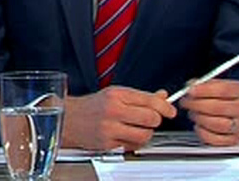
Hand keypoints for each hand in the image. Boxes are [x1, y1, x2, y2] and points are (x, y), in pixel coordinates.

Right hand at [61, 87, 176, 150]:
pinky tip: (129, 135)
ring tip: (140, 128)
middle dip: (156, 119)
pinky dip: (135, 142)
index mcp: (117, 95)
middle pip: (150, 118)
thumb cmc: (93, 105)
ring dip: (147, 132)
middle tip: (152, 119)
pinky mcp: (107, 144)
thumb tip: (162, 96)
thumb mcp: (117, 93)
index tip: (170, 111)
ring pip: (144, 135)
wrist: (68, 119)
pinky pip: (132, 146)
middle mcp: (113, 111)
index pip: (150, 100)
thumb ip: (141, 96)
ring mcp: (110, 129)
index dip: (165, 107)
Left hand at [178, 78, 238, 146]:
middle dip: (196, 104)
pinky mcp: (233, 140)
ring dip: (199, 118)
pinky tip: (199, 125)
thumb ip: (205, 84)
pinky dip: (202, 132)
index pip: (222, 90)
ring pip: (216, 124)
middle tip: (185, 102)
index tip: (190, 90)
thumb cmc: (228, 98)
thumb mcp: (220, 85)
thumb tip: (190, 86)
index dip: (203, 90)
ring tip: (193, 113)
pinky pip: (215, 139)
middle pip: (217, 107)